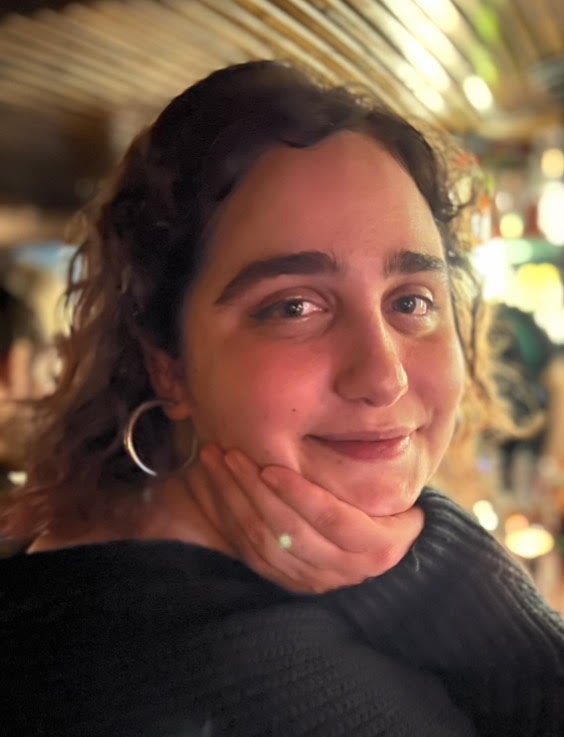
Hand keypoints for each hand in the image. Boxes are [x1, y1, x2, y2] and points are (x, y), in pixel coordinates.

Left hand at [190, 445, 423, 592]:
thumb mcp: (393, 482)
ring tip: (215, 460)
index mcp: (379, 546)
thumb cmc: (390, 497)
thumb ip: (371, 466)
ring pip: (265, 544)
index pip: (334, 520)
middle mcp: (347, 569)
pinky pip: (252, 553)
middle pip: (291, 532)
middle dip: (255, 490)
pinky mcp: (290, 581)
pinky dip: (230, 519)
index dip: (301, 494)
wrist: (388, 537)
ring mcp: (316, 579)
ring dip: (234, 500)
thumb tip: (361, 414)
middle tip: (230, 453)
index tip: (271, 467)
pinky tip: (215, 486)